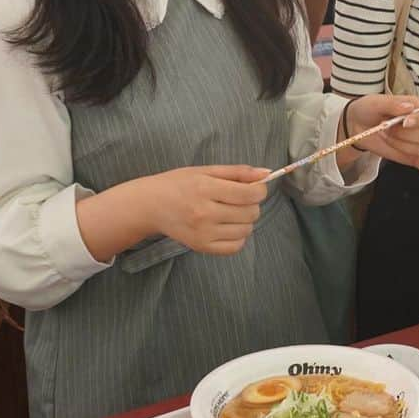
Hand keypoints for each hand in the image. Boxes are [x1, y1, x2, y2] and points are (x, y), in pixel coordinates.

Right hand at [149, 165, 269, 255]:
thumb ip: (238, 172)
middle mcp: (205, 212)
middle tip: (239, 200)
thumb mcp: (206, 170)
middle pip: (251, 213)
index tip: (254, 188)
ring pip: (246, 230)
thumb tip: (267, 173)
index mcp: (206, 188)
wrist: (151, 205)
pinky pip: (235, 247)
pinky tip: (228, 227)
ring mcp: (203, 232)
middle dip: (252, 204)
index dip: (260, 190)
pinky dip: (238, 237)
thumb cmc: (179, 184)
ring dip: (245, 221)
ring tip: (231, 212)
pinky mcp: (201, 247)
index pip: (250, 194)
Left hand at [344, 96, 418, 178]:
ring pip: (418, 149)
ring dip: (398, 145)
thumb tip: (409, 107)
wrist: (357, 124)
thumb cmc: (369, 109)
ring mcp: (417, 141)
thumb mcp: (376, 102)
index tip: (405, 122)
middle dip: (401, 134)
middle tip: (386, 127)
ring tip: (387, 136)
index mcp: (418, 107)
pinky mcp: (411, 155)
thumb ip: (392, 104)